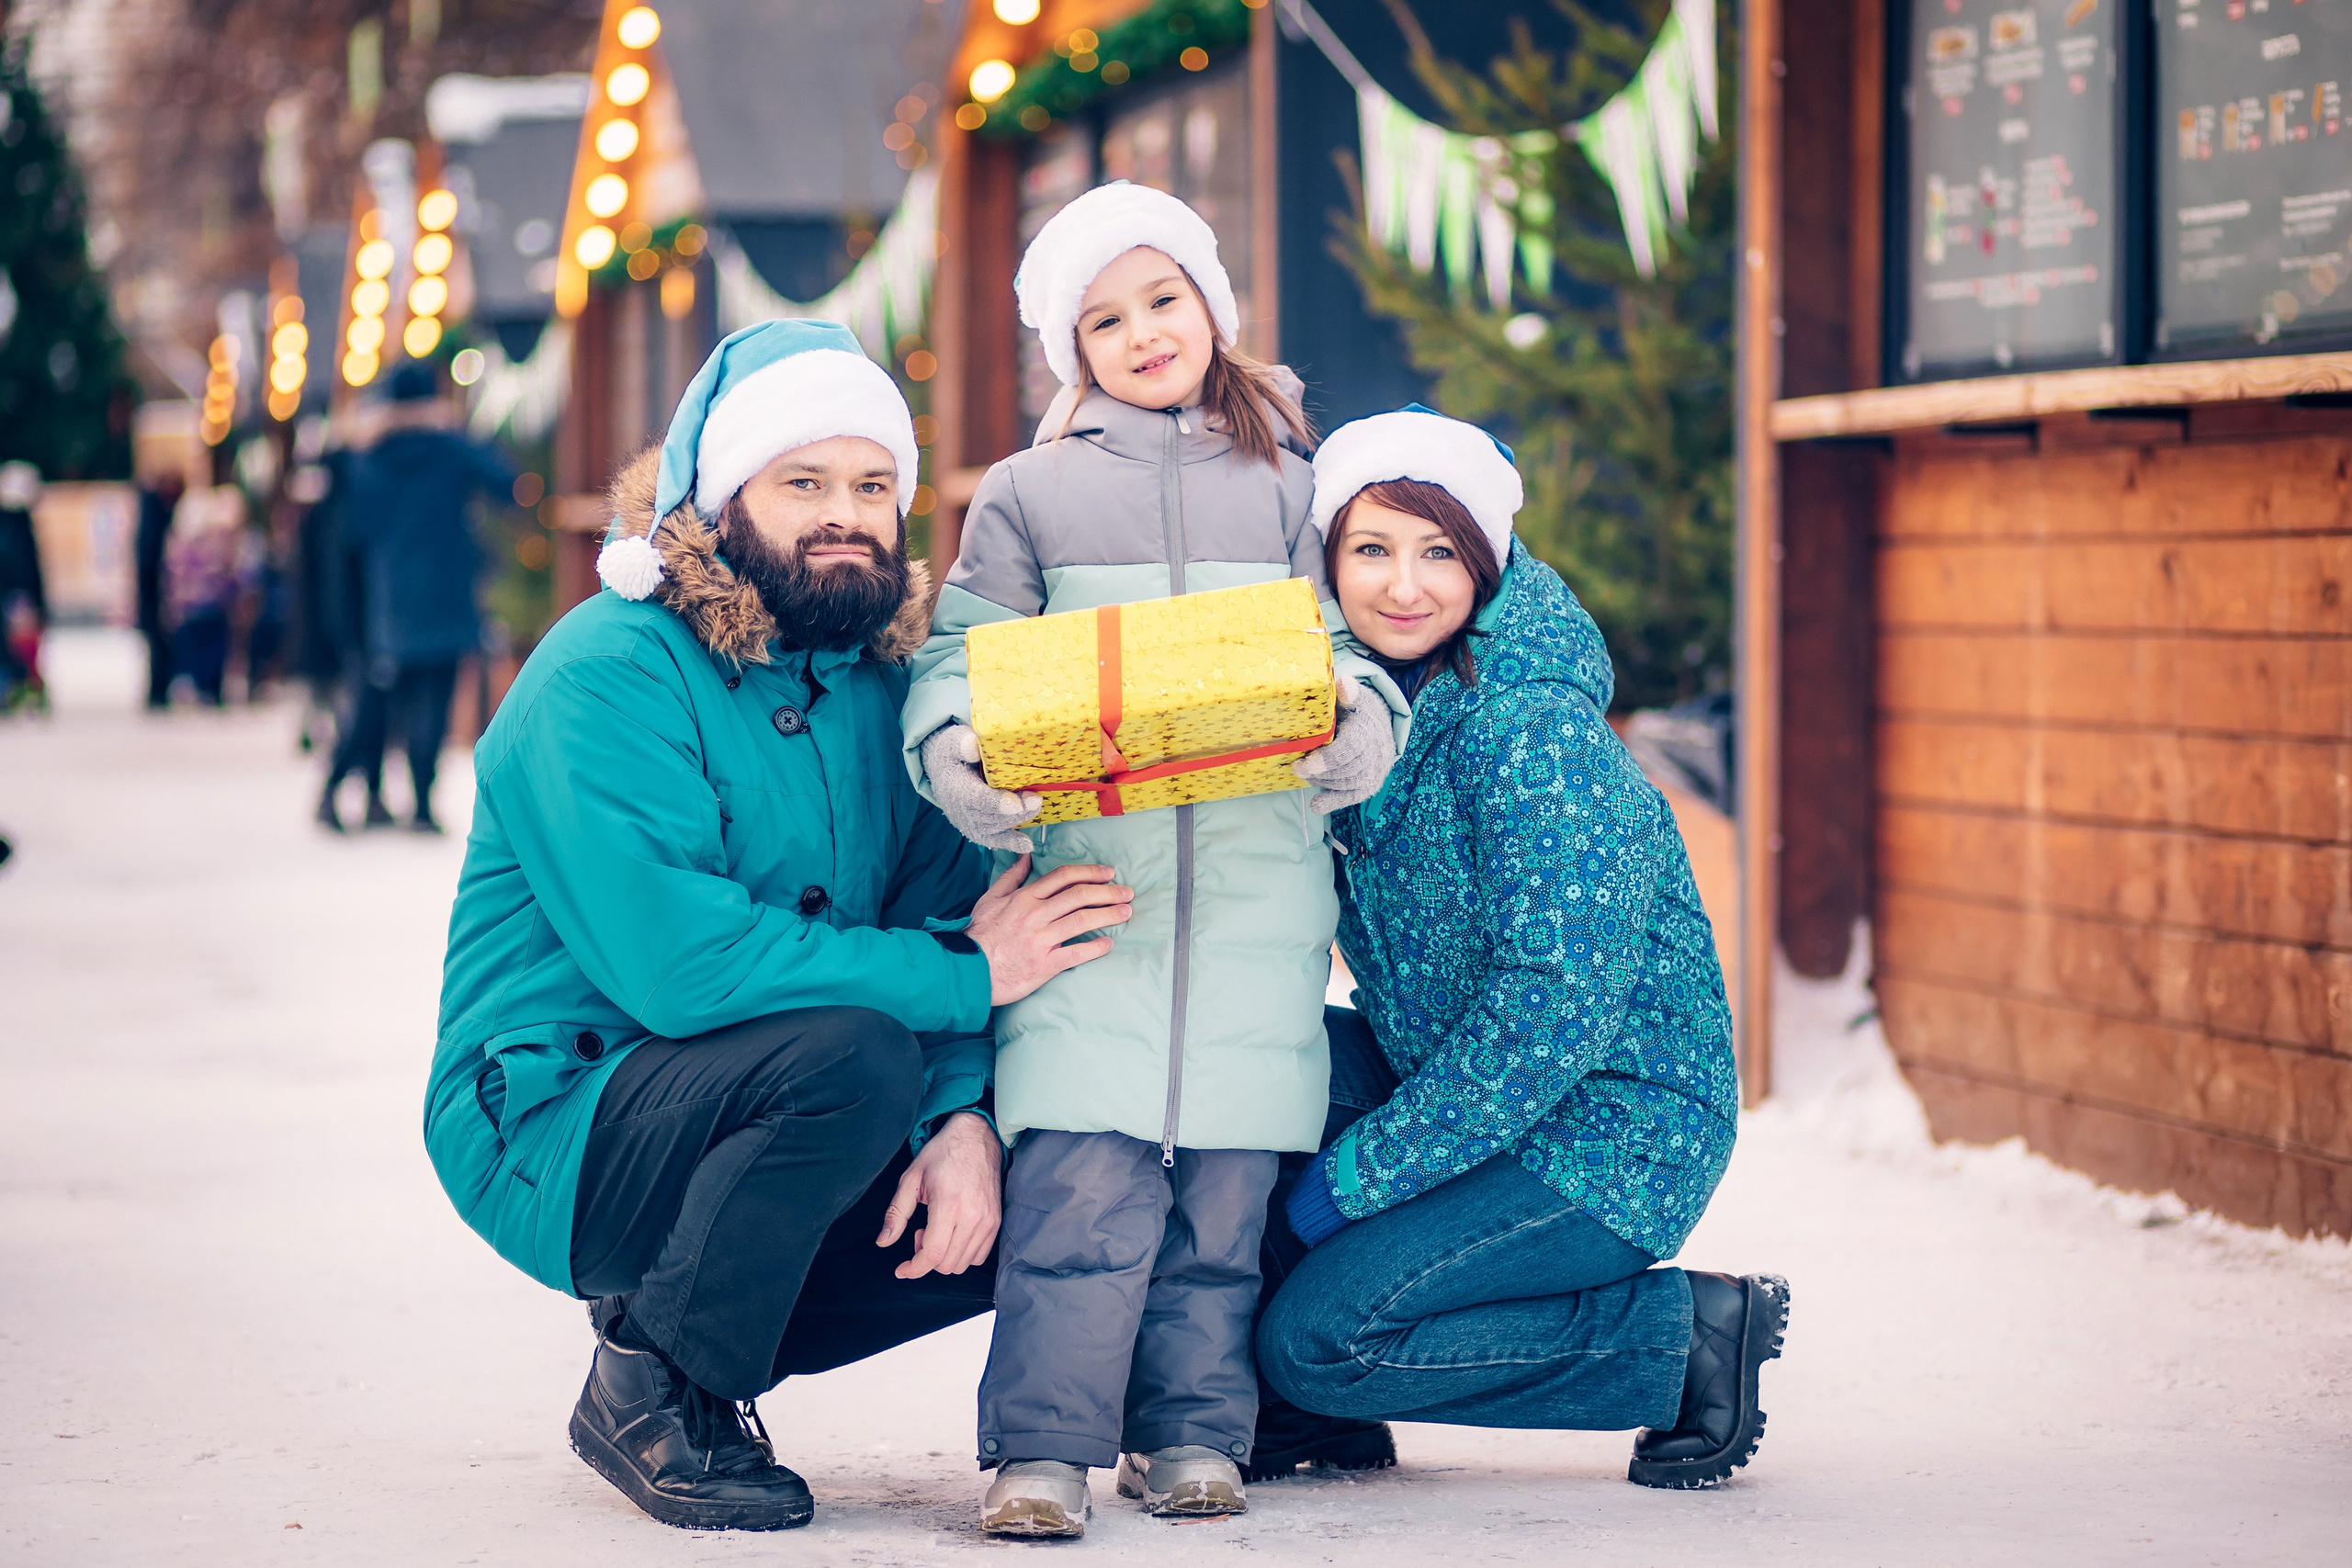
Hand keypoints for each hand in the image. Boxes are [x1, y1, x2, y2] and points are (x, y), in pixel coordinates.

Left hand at [876, 1111, 1001, 1278]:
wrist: (977, 1137)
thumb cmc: (942, 1154)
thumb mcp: (911, 1178)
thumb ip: (896, 1213)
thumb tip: (883, 1242)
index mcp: (948, 1205)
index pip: (932, 1254)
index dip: (914, 1268)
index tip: (902, 1269)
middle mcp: (972, 1217)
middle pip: (946, 1264)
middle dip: (926, 1258)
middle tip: (920, 1232)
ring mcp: (988, 1221)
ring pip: (962, 1264)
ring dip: (944, 1256)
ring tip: (937, 1230)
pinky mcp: (996, 1221)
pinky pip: (979, 1256)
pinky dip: (961, 1254)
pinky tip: (952, 1233)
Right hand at [920, 723, 1041, 852]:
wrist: (943, 770)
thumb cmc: (954, 752)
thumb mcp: (954, 741)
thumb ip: (963, 743)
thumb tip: (973, 745)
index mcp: (953, 786)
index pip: (975, 799)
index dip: (995, 803)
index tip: (1014, 804)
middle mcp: (959, 810)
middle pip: (990, 816)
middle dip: (1015, 811)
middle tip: (1036, 799)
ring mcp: (969, 823)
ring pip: (995, 828)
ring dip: (1018, 821)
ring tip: (1036, 807)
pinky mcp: (978, 830)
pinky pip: (994, 840)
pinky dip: (1011, 843)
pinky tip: (1026, 845)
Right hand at [965, 855, 1132, 1004]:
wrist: (969, 970)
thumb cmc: (980, 934)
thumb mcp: (990, 899)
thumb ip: (1012, 877)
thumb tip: (1027, 856)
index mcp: (1024, 897)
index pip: (1064, 877)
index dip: (1090, 872)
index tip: (1109, 873)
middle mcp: (1035, 915)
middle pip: (1080, 896)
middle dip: (1108, 892)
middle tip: (1127, 892)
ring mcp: (1041, 939)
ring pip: (1083, 920)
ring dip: (1109, 915)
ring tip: (1126, 913)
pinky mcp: (1045, 964)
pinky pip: (1077, 953)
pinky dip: (1096, 947)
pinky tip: (1108, 944)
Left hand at [1292, 675, 1397, 813]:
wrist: (1380, 729)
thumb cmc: (1358, 711)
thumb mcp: (1355, 697)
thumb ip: (1348, 692)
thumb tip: (1345, 683)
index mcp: (1368, 733)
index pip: (1348, 751)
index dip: (1326, 760)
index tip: (1305, 763)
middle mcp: (1375, 757)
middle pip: (1344, 772)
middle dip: (1319, 772)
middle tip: (1296, 766)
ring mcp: (1372, 774)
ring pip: (1344, 785)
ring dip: (1321, 781)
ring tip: (1304, 772)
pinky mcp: (1367, 787)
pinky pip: (1350, 798)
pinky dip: (1331, 803)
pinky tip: (1316, 804)